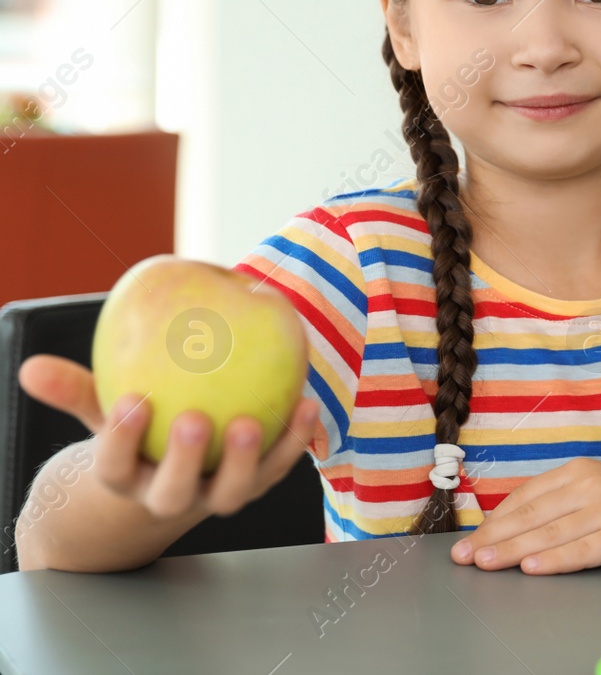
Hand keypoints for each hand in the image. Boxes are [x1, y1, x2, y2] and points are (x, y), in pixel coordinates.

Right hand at [17, 354, 319, 521]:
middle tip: (193, 421)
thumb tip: (32, 367)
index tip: (130, 402)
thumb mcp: (102, 410)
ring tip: (250, 422)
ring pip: (231, 493)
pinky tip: (305, 403)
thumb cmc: (134, 432)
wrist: (166, 472)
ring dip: (245, 460)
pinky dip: (293, 440)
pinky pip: (277, 467)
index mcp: (126, 479)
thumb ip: (75, 390)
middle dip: (184, 461)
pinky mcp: (255, 485)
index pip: (114, 468)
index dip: (120, 440)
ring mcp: (215, 495)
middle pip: (174, 492)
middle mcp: (170, 496)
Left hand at [450, 458, 600, 573]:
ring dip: (512, 550)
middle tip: (463, 557)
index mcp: (579, 472)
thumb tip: (519, 528)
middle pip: (531, 515)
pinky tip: (532, 567)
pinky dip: (554, 559)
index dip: (494, 521)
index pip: (526, 497)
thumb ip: (567, 504)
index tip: (469, 541)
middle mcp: (590, 486)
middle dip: (493, 538)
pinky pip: (582, 550)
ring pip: (549, 533)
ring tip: (484, 564)